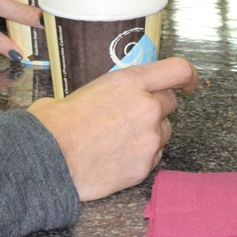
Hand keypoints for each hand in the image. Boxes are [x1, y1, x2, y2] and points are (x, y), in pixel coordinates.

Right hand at [27, 56, 198, 199]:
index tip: (189, 83)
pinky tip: (117, 156)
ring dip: (149, 133)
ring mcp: (149, 139)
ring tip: (118, 139)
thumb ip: (112, 90)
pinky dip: (141, 156)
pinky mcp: (145, 166)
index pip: (177, 70)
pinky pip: (154, 157)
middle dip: (156, 108)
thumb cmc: (56, 124)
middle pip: (170, 103)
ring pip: (164, 132)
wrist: (48, 159)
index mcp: (129, 82)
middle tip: (132, 116)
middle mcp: (146, 108)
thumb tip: (113, 95)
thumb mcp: (85, 90)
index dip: (188, 76)